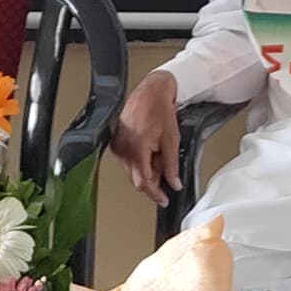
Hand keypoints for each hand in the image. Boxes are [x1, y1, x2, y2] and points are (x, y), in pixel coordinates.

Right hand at [109, 65, 183, 200]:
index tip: (163, 199)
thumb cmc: (160, 109)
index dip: (155, 194)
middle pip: (136, 178)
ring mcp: (118, 145)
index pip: (143, 182)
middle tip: (166, 181)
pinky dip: (139, 161)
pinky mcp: (116, 141)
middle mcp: (123, 148)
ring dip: (146, 170)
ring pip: (131, 170)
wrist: (151, 91)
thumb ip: (171, 165)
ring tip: (160, 157)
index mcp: (137, 148)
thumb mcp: (172, 140)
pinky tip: (150, 152)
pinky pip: (127, 160)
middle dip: (152, 182)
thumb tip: (174, 183)